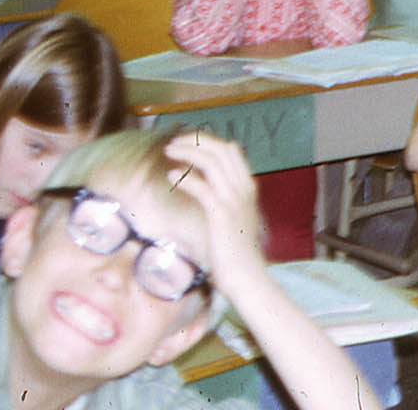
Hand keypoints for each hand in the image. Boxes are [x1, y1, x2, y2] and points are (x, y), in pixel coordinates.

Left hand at [164, 133, 264, 296]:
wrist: (246, 276)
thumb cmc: (236, 252)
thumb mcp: (234, 219)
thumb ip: (224, 200)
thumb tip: (204, 188)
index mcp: (247, 187)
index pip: (231, 151)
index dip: (209, 141)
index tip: (188, 141)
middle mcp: (243, 188)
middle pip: (222, 150)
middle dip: (197, 140)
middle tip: (175, 142)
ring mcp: (234, 200)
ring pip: (212, 162)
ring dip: (188, 153)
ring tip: (169, 151)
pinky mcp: (221, 214)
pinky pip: (202, 187)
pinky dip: (185, 178)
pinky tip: (171, 175)